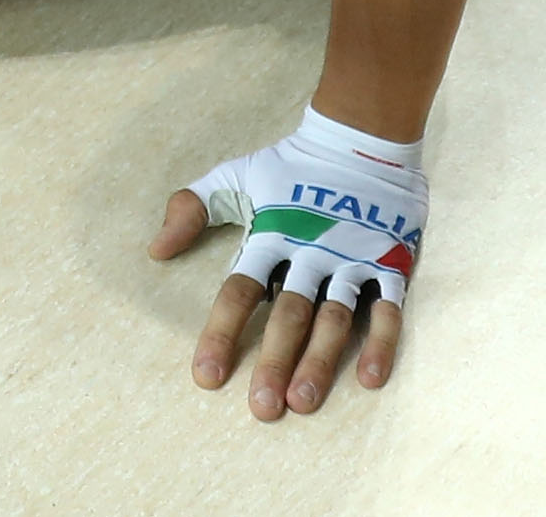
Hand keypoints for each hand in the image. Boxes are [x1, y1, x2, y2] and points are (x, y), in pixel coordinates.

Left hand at [150, 107, 424, 419]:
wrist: (360, 137)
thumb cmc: (290, 166)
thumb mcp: (234, 177)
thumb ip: (192, 208)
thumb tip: (155, 250)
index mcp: (271, 234)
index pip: (240, 290)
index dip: (222, 332)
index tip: (206, 375)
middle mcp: (310, 251)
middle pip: (289, 313)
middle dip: (275, 361)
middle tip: (262, 407)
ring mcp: (353, 258)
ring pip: (334, 316)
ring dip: (320, 360)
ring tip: (304, 402)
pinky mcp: (391, 262)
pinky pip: (387, 307)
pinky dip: (380, 341)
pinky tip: (368, 379)